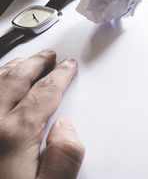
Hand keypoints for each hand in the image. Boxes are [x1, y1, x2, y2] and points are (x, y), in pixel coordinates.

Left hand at [0, 50, 84, 178]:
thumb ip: (64, 159)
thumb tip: (66, 126)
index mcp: (12, 136)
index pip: (44, 93)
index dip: (60, 76)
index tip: (69, 66)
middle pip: (16, 81)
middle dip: (36, 64)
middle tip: (49, 56)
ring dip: (11, 67)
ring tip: (24, 61)